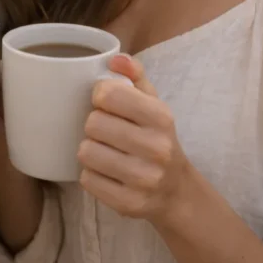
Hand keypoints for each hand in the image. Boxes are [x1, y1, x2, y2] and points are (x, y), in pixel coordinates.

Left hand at [78, 54, 190, 224]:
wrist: (176, 191)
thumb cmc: (157, 138)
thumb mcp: (154, 103)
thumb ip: (135, 75)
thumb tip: (115, 59)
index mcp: (161, 117)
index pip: (108, 94)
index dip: (99, 95)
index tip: (105, 102)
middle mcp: (156, 148)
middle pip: (93, 123)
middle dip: (94, 125)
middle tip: (105, 130)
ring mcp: (143, 179)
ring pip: (86, 152)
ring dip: (90, 149)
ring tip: (104, 150)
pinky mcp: (128, 203)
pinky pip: (87, 180)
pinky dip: (91, 174)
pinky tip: (105, 172)